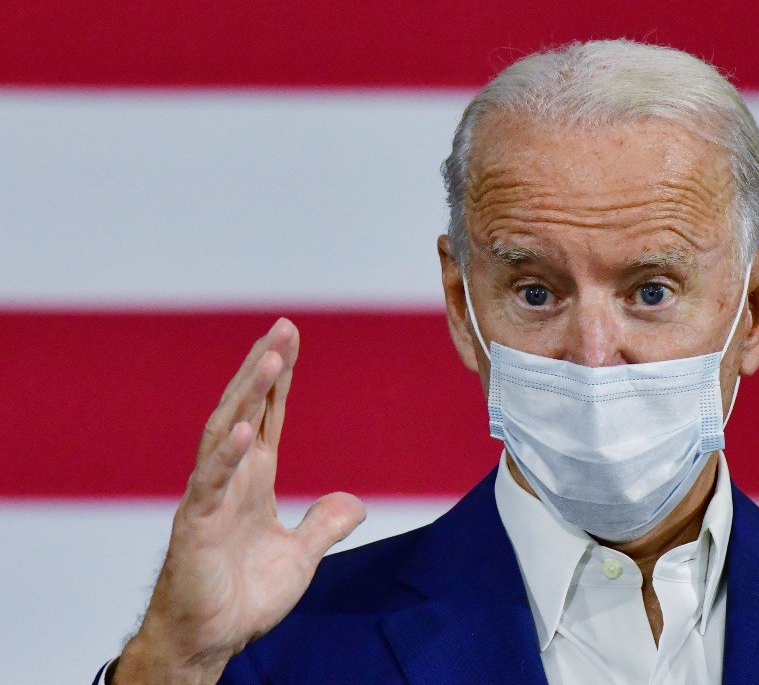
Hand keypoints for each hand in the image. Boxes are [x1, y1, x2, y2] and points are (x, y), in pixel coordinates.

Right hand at [114, 319, 365, 684]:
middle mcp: (230, 479)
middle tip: (283, 328)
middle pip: (246, 410)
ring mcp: (210, 498)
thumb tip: (356, 503)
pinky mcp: (194, 526)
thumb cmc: (242, 597)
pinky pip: (210, 484)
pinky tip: (245, 429)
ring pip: (226, 433)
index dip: (280, 380)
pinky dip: (227, 456)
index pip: (268, 417)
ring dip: (247, 395)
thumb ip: (324, 525)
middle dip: (264, 368)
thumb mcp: (300, 557)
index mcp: (254, 481)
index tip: (291, 339)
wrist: (209, 639)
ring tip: (268, 358)